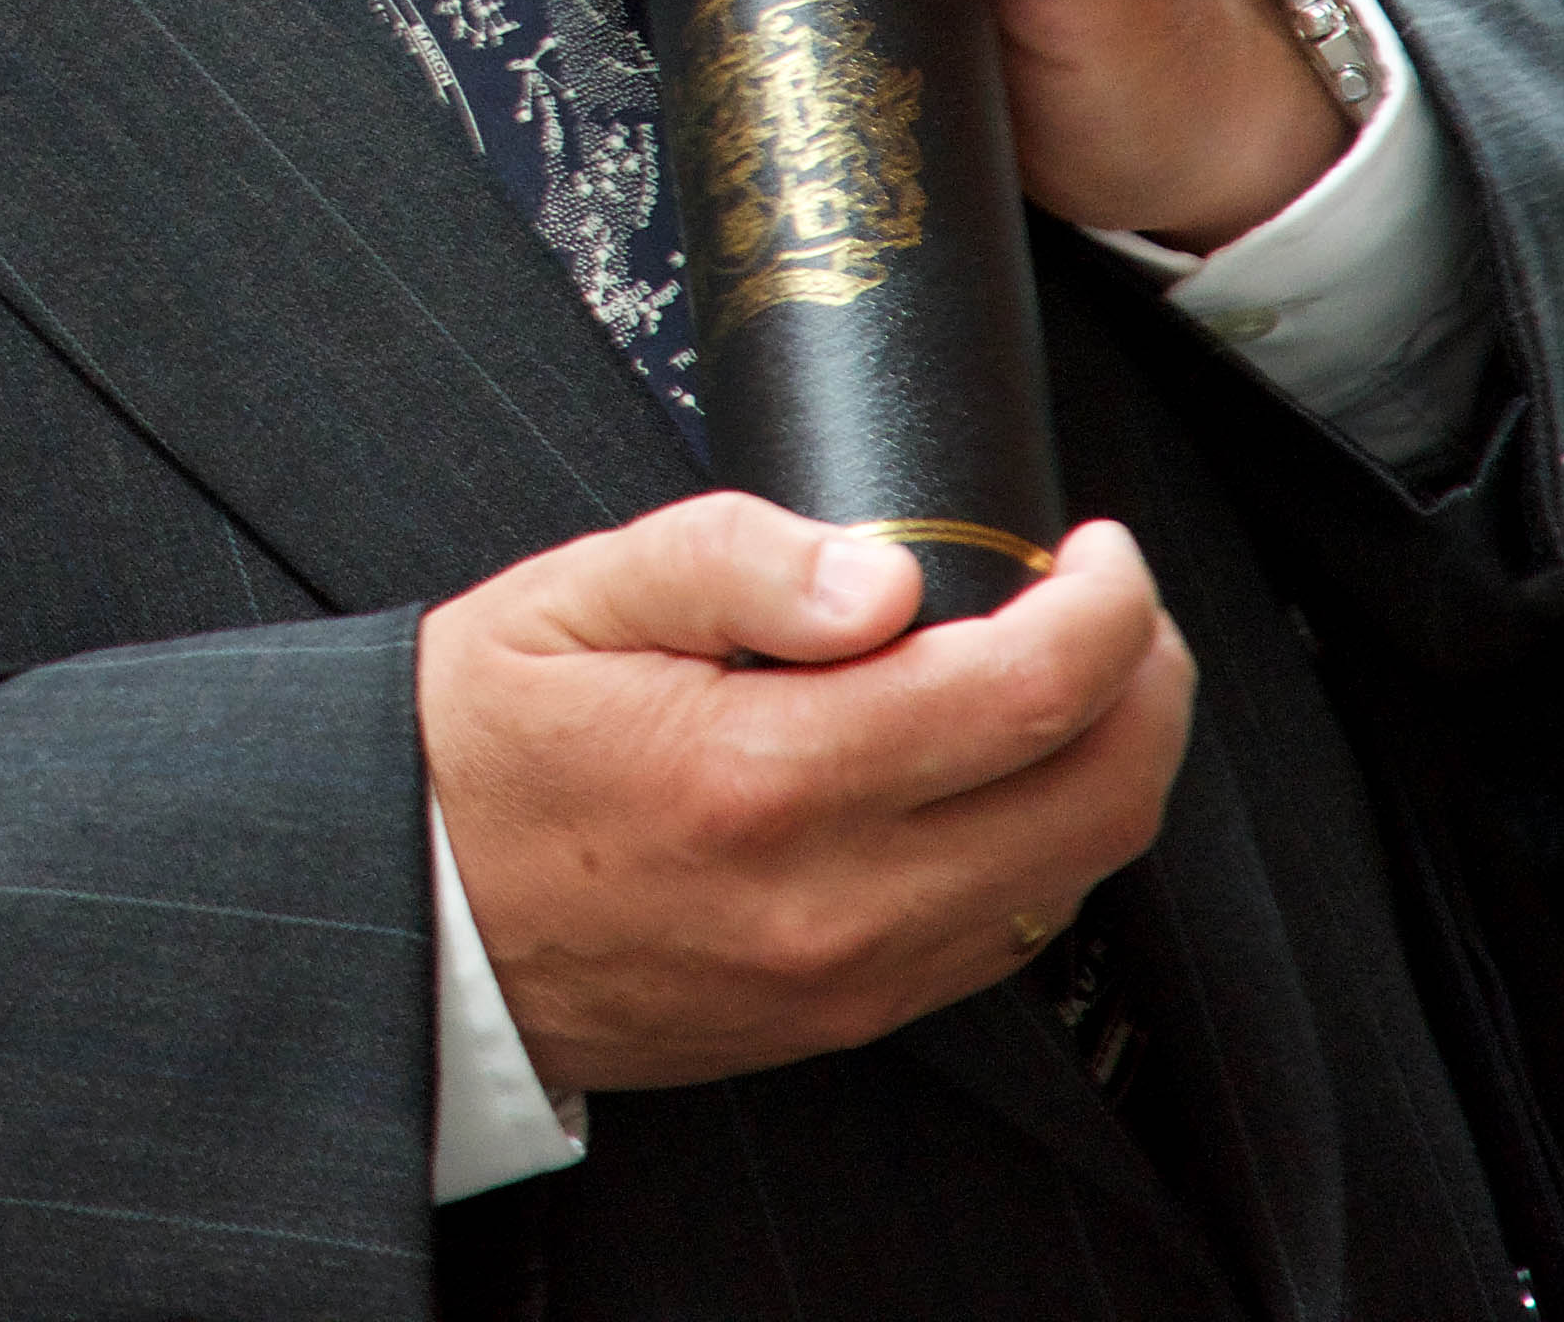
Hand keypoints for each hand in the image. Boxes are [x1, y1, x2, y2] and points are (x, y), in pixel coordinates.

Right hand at [425, 498, 1191, 1092]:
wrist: (415, 915)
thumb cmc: (481, 746)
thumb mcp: (573, 598)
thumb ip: (734, 561)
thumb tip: (886, 574)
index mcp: (764, 776)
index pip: (1028, 693)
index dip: (1108, 605)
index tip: (1095, 548)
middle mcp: (832, 898)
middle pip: (1099, 800)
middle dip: (1148, 681)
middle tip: (1112, 602)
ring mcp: (851, 975)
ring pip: (1074, 876)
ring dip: (1105, 764)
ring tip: (1059, 672)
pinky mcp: (849, 1016)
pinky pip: (1009, 932)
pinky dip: (1043, 840)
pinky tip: (993, 771)